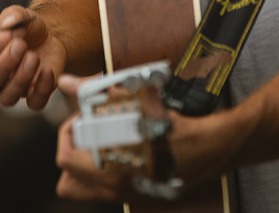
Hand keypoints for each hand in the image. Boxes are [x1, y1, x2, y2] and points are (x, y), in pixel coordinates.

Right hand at [0, 6, 66, 110]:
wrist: (50, 37)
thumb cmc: (27, 27)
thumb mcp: (22, 16)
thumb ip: (13, 14)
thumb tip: (7, 23)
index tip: (12, 33)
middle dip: (3, 65)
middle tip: (21, 45)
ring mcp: (12, 89)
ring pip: (6, 98)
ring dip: (20, 79)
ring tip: (34, 57)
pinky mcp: (34, 96)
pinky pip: (34, 103)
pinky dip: (42, 89)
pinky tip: (48, 71)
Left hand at [56, 72, 233, 203]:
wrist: (213, 146)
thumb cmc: (175, 123)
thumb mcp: (135, 102)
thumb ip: (96, 93)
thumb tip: (66, 83)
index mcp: (110, 169)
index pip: (65, 158)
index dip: (67, 133)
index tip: (83, 117)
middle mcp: (116, 189)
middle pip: (69, 183)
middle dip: (72, 156)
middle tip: (87, 134)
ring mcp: (129, 195)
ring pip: (88, 188)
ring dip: (88, 165)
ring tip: (104, 140)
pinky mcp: (143, 195)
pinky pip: (110, 190)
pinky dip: (108, 171)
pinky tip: (126, 147)